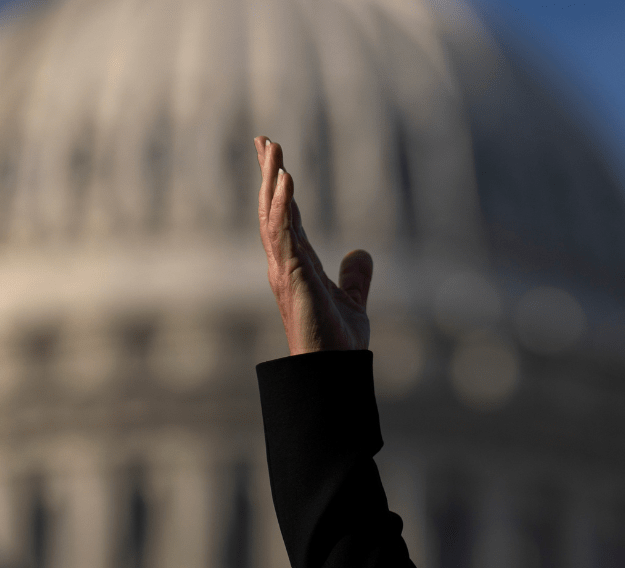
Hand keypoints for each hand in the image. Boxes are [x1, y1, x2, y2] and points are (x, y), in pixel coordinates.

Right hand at [255, 136, 371, 353]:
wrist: (335, 371)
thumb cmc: (337, 342)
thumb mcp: (352, 299)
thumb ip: (354, 276)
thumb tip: (360, 252)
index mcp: (297, 265)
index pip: (287, 217)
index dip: (280, 188)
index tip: (275, 159)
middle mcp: (285, 264)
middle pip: (272, 209)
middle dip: (267, 174)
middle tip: (264, 139)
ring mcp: (285, 269)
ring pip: (272, 215)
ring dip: (271, 181)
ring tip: (272, 150)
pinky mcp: (292, 276)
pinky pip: (283, 234)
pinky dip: (282, 205)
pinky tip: (285, 181)